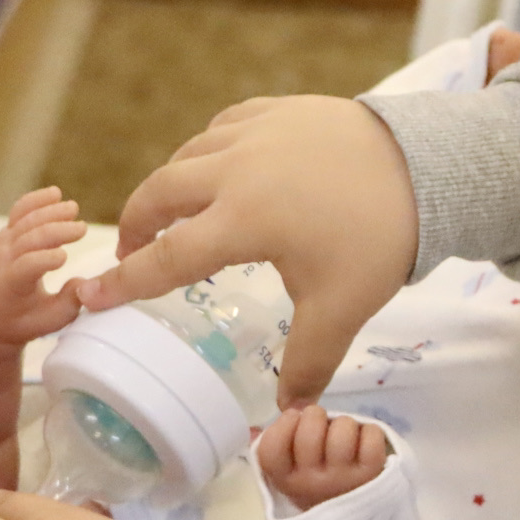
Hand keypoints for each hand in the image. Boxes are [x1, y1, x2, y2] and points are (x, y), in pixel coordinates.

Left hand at [0, 188, 89, 347]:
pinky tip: (54, 194)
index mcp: (11, 285)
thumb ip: (67, 306)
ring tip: (73, 208)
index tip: (66, 257)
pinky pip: (18, 213)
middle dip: (55, 230)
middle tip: (82, 229)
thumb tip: (85, 283)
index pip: (26, 267)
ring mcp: (1, 245)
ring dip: (48, 212)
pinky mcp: (4, 236)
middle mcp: (2, 261)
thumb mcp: (45, 324)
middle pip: (28, 238)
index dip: (44, 260)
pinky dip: (35, 201)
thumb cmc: (16, 323)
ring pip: (23, 221)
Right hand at [71, 96, 415, 406]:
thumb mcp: (343, 307)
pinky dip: (207, 152)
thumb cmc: (380, 237)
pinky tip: (216, 169)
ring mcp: (254, 132)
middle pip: (160, 194)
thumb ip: (309, 361)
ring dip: (170, 187)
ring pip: (187, 156)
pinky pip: (221, 129)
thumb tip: (289, 410)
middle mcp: (235, 169)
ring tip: (173, 215)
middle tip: (131, 252)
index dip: (125, 280)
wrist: (428, 165)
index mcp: (243, 221)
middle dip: (136, 225)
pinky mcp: (277, 108)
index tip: (90, 295)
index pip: (167, 257)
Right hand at [256, 405, 389, 509]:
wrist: (350, 519)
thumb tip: (272, 415)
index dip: (285, 423)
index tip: (294, 420)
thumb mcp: (288, 471)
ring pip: (343, 429)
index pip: (272, 446)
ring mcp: (343, 479)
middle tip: (321, 427)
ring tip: (344, 437)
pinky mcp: (372, 474)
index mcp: (285, 480)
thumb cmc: (315, 483)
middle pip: (309, 429)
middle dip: (315, 416)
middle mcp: (311, 482)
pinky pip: (372, 435)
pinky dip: (370, 432)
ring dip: (344, 425)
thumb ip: (276, 444)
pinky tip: (363, 442)